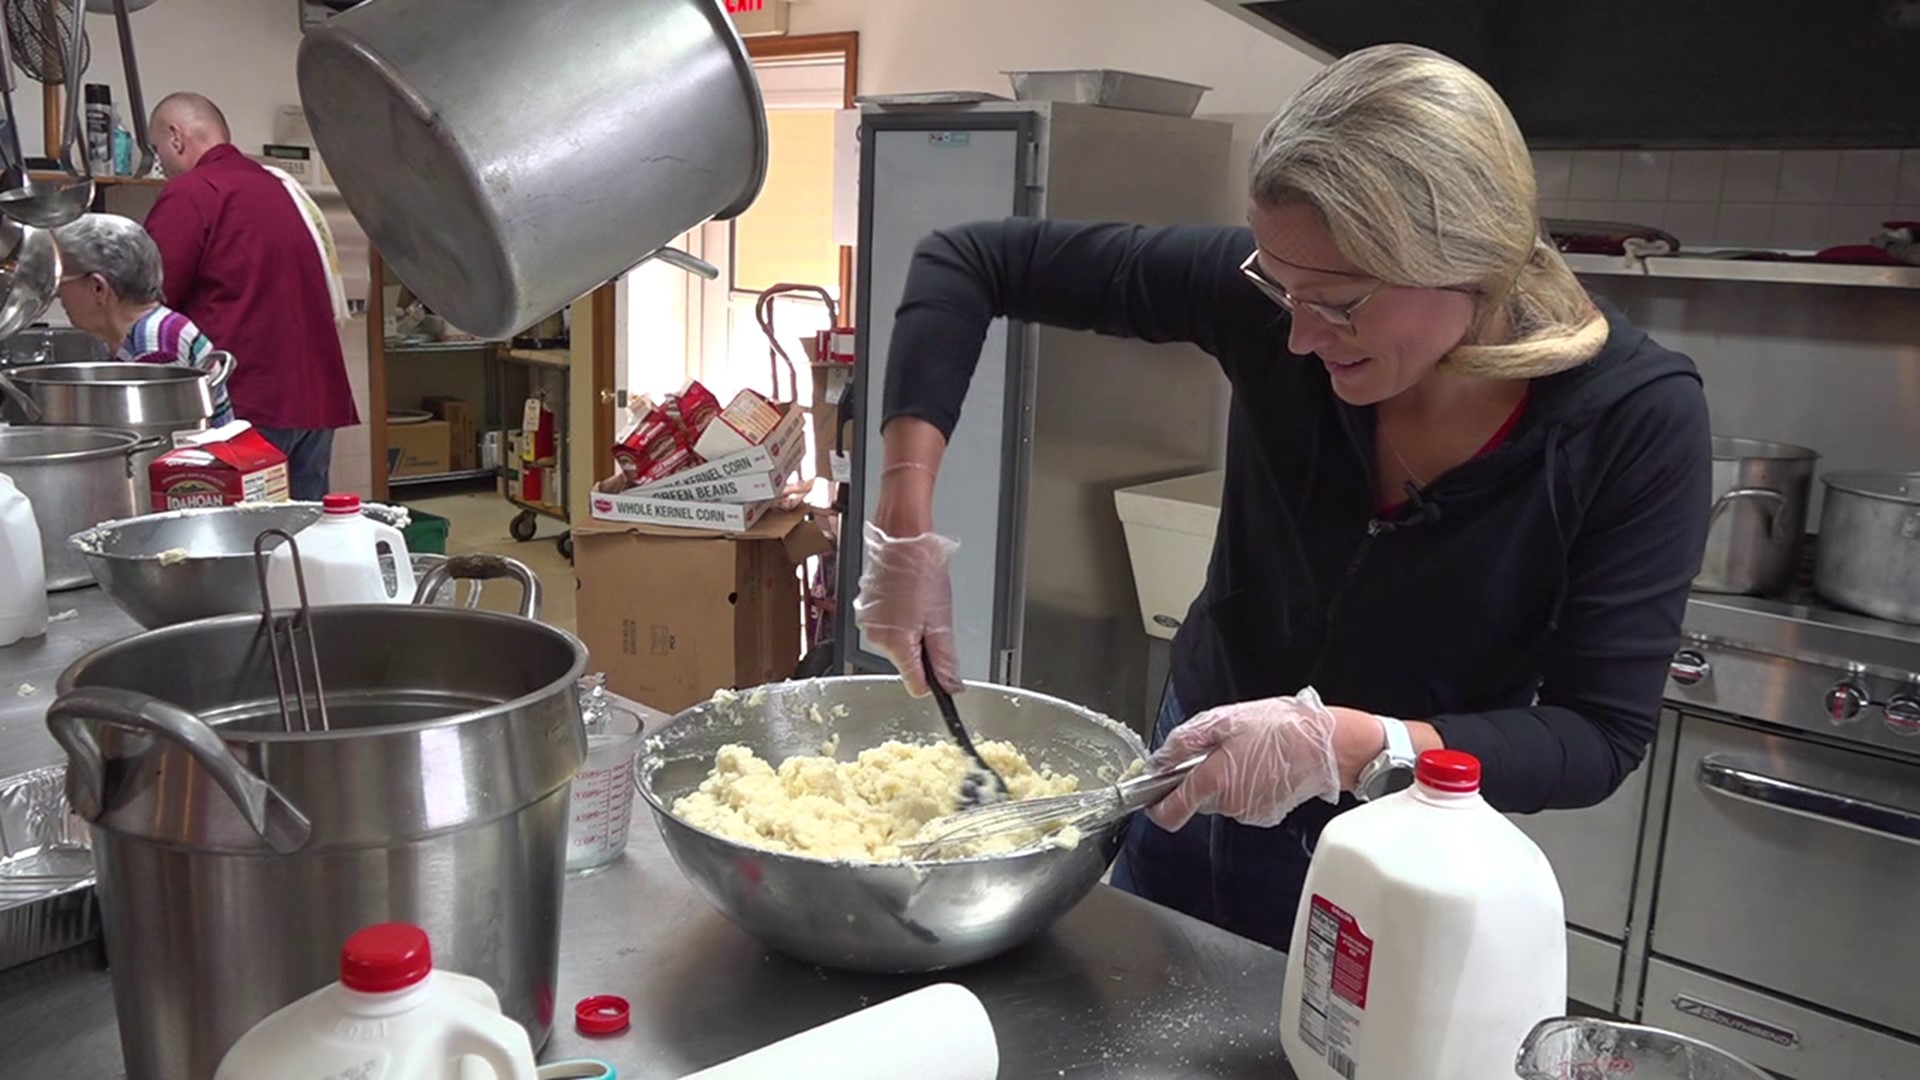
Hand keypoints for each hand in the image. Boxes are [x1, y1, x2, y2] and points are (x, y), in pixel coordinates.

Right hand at [852, 522, 960, 696]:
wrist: (902, 539)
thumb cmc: (922, 571)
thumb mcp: (942, 620)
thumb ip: (945, 659)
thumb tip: (951, 686)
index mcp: (896, 644)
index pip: (915, 685)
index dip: (932, 680)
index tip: (940, 669)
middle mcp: (876, 639)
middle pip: (906, 663)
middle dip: (920, 649)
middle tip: (930, 620)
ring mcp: (867, 624)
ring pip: (896, 645)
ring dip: (909, 633)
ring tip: (916, 605)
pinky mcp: (865, 611)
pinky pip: (886, 628)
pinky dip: (898, 620)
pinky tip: (905, 600)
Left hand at [1146, 687, 1342, 829]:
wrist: (1325, 746)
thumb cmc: (1279, 728)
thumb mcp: (1223, 720)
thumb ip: (1184, 742)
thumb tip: (1159, 760)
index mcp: (1214, 779)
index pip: (1170, 813)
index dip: (1155, 807)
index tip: (1152, 797)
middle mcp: (1228, 803)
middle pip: (1196, 800)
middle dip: (1199, 778)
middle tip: (1218, 751)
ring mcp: (1247, 813)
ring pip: (1219, 801)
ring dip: (1223, 781)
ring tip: (1246, 754)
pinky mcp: (1264, 816)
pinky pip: (1240, 804)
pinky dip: (1243, 788)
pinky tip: (1260, 767)